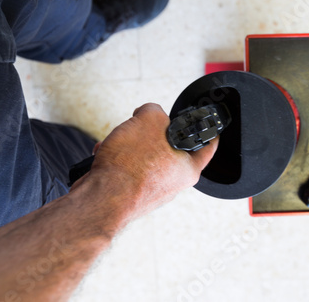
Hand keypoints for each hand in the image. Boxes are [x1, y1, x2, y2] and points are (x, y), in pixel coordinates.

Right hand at [86, 103, 217, 220]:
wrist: (101, 198)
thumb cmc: (129, 167)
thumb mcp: (149, 119)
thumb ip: (154, 111)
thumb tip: (147, 114)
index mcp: (188, 168)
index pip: (208, 145)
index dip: (208, 130)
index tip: (207, 124)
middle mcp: (172, 182)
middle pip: (168, 146)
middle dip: (150, 133)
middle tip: (141, 126)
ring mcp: (151, 189)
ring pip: (144, 155)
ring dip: (128, 144)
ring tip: (117, 142)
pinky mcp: (131, 193)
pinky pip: (127, 167)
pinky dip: (116, 157)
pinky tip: (106, 154)